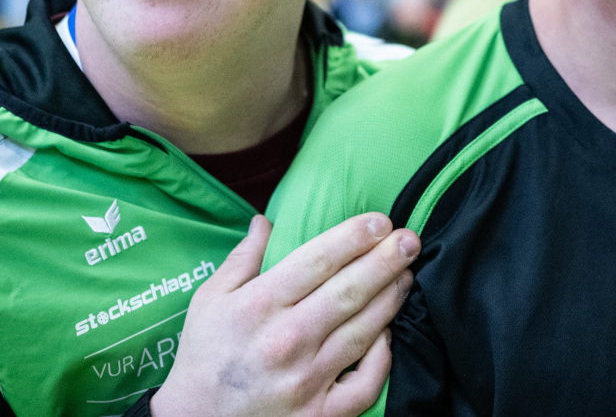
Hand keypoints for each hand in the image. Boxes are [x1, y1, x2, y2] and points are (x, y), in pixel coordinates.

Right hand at [150, 213, 418, 416]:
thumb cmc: (205, 357)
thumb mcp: (210, 301)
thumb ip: (242, 258)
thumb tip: (266, 219)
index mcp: (257, 306)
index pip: (316, 261)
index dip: (354, 236)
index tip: (381, 220)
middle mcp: (285, 340)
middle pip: (348, 291)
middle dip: (386, 260)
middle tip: (411, 238)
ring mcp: (306, 380)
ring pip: (363, 330)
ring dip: (391, 298)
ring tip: (407, 274)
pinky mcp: (320, 414)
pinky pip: (365, 382)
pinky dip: (382, 356)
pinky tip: (387, 332)